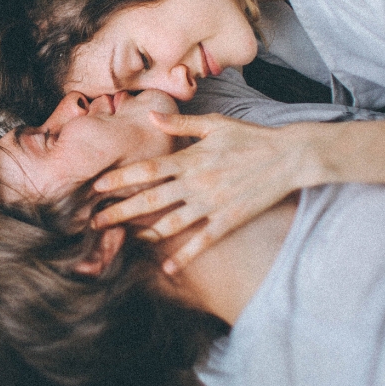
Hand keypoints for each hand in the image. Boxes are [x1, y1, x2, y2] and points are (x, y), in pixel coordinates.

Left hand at [91, 112, 318, 273]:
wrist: (288, 157)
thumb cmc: (250, 137)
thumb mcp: (214, 123)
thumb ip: (180, 125)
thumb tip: (150, 116)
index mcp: (190, 159)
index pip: (146, 170)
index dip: (119, 178)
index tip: (97, 186)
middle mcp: (196, 183)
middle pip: (149, 201)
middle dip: (119, 212)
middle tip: (95, 222)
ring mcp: (211, 205)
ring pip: (170, 225)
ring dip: (144, 235)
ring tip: (124, 241)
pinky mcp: (228, 221)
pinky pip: (201, 242)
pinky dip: (183, 257)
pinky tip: (167, 270)